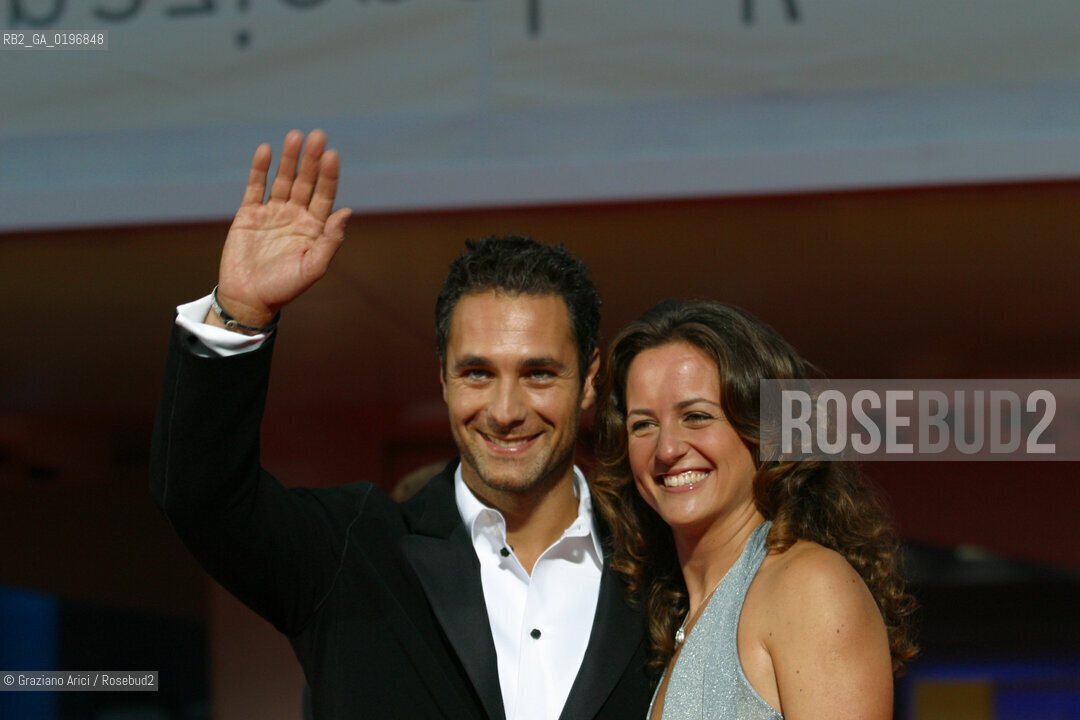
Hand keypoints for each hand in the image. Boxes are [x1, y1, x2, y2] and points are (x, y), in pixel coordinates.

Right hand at [211, 130, 351, 329]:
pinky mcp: (249, 214)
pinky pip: (255, 187)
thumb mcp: (313, 268)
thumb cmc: (284, 288)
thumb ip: (330, 241)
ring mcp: (272, 213)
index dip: (328, 175)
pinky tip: (266, 150)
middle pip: (306, 182)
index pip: (324, 195)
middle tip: (318, 136)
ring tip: (295, 136)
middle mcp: (295, 216)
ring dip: (290, 159)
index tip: (332, 155)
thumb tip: (346, 213)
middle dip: (311, 160)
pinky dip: (260, 169)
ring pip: (283, 179)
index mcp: (314, 228)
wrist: (249, 298)